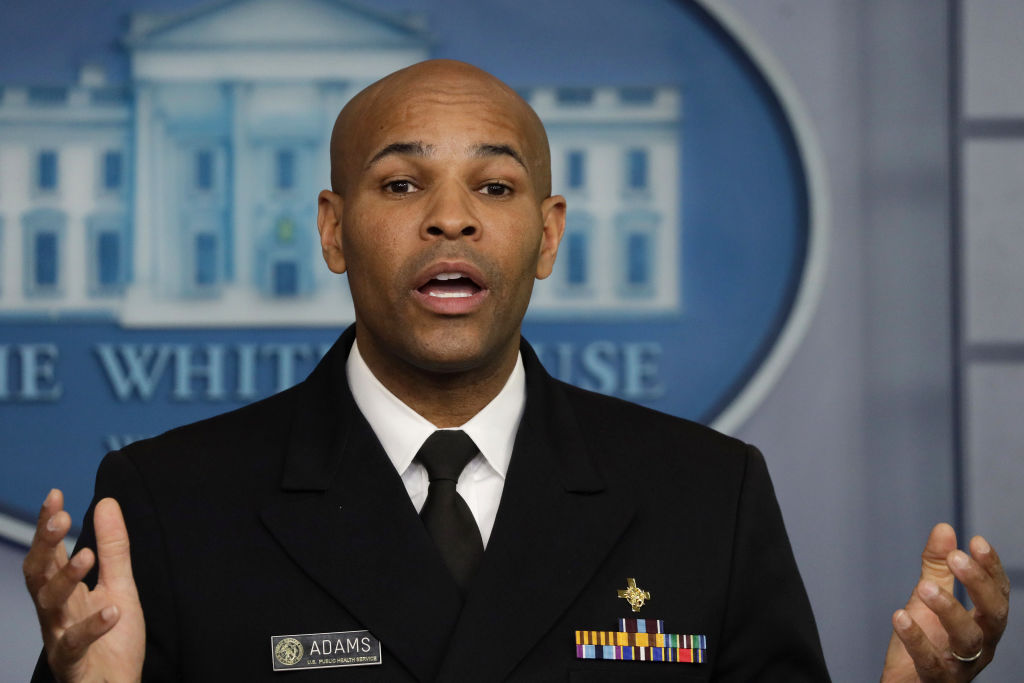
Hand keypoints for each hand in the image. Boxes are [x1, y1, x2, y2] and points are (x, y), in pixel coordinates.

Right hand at [23, 489, 144, 682]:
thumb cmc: (113, 641)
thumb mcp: (119, 586)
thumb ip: (113, 548)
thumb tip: (106, 502)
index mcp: (63, 593)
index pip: (48, 554)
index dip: (47, 525)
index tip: (55, 494)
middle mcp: (55, 613)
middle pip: (38, 575)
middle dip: (45, 546)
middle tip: (60, 520)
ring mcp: (60, 637)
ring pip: (49, 606)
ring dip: (65, 579)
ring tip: (86, 555)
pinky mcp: (73, 664)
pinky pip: (75, 644)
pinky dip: (92, 627)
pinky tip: (113, 611)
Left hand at [881, 523, 1009, 681]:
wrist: (907, 681)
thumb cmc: (927, 639)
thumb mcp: (930, 596)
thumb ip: (938, 566)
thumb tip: (945, 528)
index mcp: (983, 623)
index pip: (998, 593)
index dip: (991, 568)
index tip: (976, 541)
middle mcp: (980, 644)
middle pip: (994, 615)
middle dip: (978, 584)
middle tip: (956, 558)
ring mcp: (961, 664)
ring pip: (967, 638)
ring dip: (948, 609)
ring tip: (923, 586)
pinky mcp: (936, 679)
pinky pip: (930, 660)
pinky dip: (916, 638)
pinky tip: (900, 616)